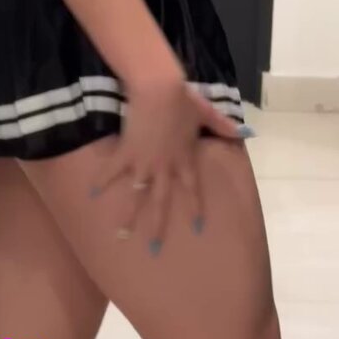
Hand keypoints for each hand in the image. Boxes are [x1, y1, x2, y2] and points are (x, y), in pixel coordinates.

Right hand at [88, 71, 243, 254]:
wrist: (160, 90)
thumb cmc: (184, 99)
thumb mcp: (206, 113)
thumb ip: (223, 126)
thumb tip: (245, 134)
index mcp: (185, 158)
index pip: (191, 189)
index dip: (194, 207)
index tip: (197, 228)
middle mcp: (165, 167)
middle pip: (162, 201)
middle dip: (158, 226)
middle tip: (154, 249)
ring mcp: (144, 162)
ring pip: (137, 195)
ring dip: (129, 216)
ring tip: (122, 235)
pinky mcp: (127, 152)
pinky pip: (113, 170)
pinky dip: (103, 180)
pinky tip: (93, 192)